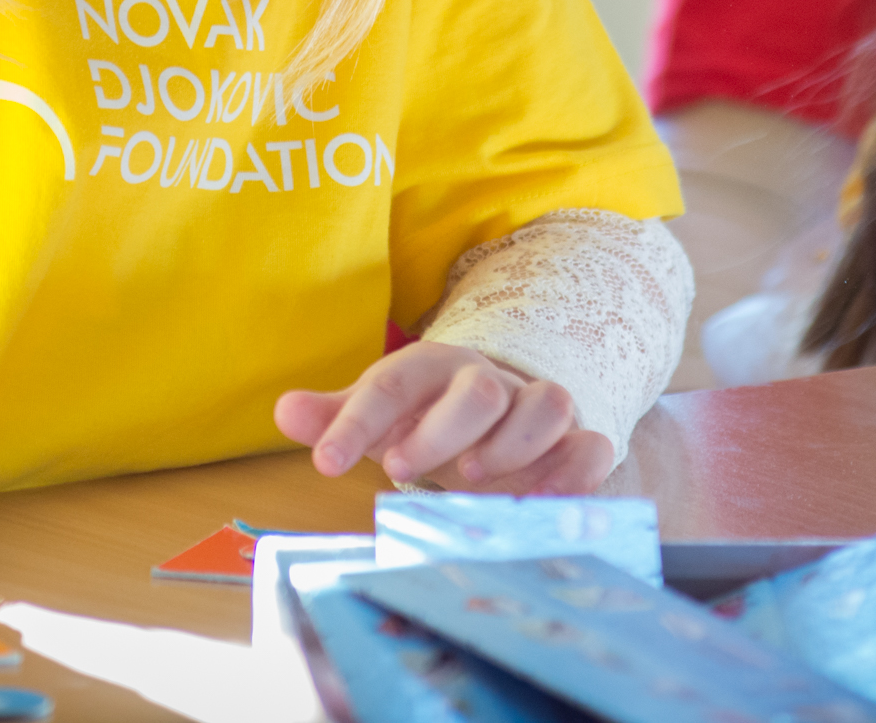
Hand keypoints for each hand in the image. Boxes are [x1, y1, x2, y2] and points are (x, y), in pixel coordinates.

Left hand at [275, 342, 610, 493]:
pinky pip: (592, 444)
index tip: (324, 463)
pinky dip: (575, 472)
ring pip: (546, 404)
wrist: (494, 410)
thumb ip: (335, 416)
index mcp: (431, 369)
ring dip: (512, 444)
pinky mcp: (573, 441)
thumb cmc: (426, 416)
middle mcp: (488, 382)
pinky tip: (542, 505)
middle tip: (399, 470)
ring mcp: (534, 408)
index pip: (393, 383)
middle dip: (440, 430)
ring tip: (469, 481)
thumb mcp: (378, 415)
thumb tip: (283, 411)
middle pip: (476, 388)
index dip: (356, 421)